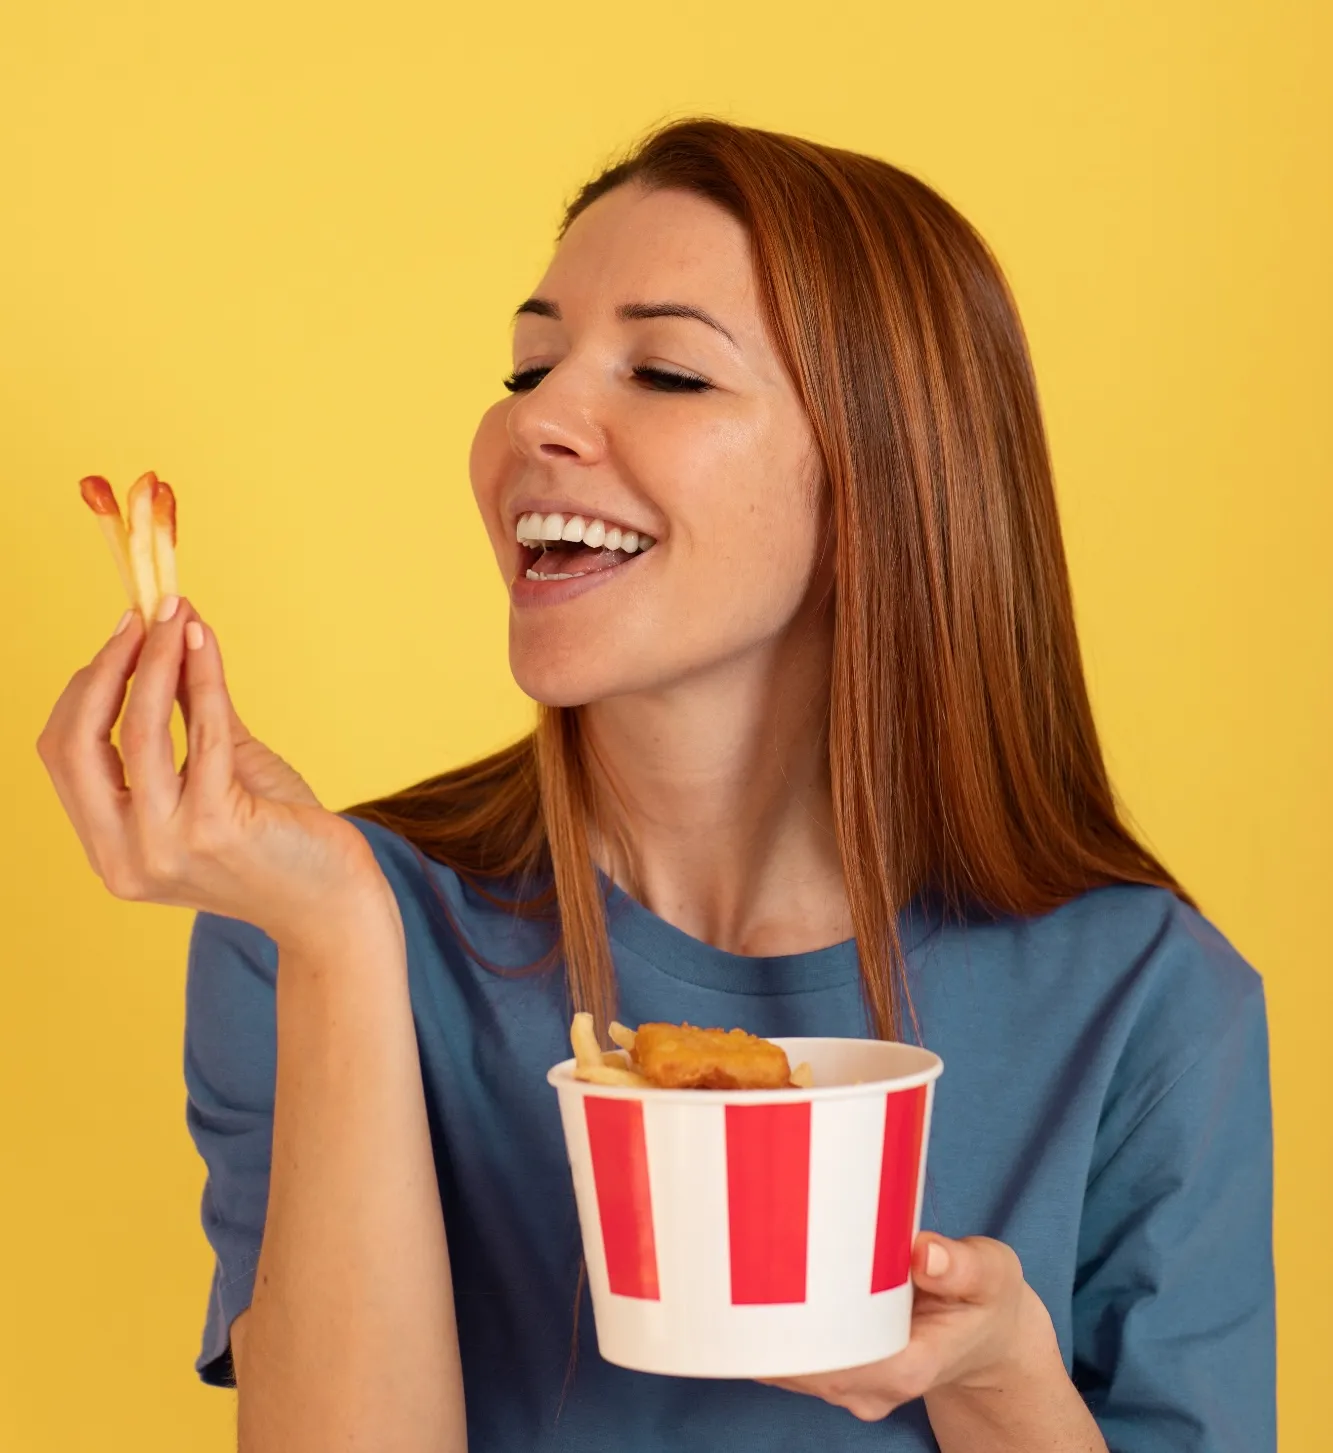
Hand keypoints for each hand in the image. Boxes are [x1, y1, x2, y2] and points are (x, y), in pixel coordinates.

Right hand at [37, 597, 391, 948]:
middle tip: (144, 614)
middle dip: (107, 668)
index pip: (64, 754)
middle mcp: (124, 854)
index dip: (85, 688)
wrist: (332, 901)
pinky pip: (202, 734)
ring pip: (138, 729)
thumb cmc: (278, 836)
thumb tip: (168, 627)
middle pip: (77, 742)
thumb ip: (187, 707)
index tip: (122, 635)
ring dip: (156, 660)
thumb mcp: (220, 768)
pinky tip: (206, 645)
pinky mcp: (215, 830)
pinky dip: (204, 680)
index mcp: (108, 847)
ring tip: (178, 615)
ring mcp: (165, 846)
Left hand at [759, 1232, 1062, 1423]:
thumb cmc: (985, 1298)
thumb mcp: (991, 1273)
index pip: (835, 1358)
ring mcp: (851, 1387)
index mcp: (907, 1367)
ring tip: (747, 1255)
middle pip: (800, 1362)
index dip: (798, 1321)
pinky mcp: (837, 1373)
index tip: (773, 1272)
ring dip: (763, 1318)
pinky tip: (757, 1281)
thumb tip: (925, 1253)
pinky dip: (771, 1324)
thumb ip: (962, 1265)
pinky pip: (789, 1357)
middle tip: (749, 1247)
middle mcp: (872, 1388)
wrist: (985, 1334)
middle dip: (768, 1313)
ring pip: (787, 1363)